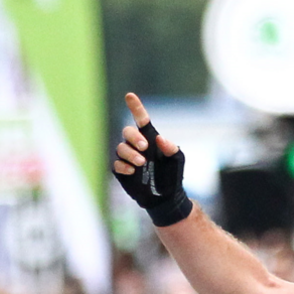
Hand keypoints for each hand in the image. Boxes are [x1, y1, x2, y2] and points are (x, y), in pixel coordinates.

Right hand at [113, 93, 192, 226]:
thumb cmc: (173, 175)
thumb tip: (159, 138)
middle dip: (134, 137)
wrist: (167, 197)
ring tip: (141, 162)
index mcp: (150, 138)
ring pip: (120, 148)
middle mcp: (137, 145)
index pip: (140, 119)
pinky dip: (123, 165)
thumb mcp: (177, 160)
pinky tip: (132, 170)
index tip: (130, 96)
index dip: (135, 107)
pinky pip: (116, 163)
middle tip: (144, 147)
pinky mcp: (121, 171)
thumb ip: (171, 148)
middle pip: (127, 132)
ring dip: (130, 153)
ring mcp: (128, 158)